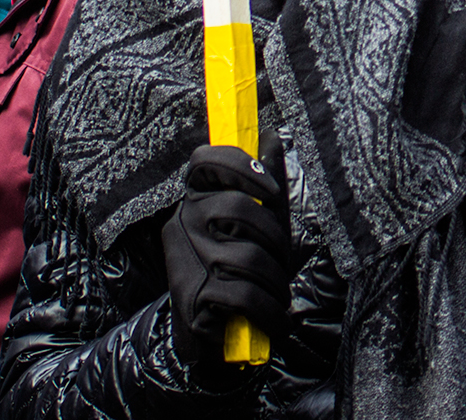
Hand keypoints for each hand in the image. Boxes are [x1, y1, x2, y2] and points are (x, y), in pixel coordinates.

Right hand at [161, 129, 289, 349]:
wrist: (209, 331)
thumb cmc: (238, 268)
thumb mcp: (256, 223)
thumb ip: (263, 183)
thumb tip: (274, 135)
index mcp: (196, 198)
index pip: (204, 160)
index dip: (240, 165)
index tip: (270, 189)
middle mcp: (182, 222)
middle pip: (238, 209)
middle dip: (275, 238)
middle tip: (283, 260)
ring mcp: (184, 260)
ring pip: (247, 257)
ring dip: (276, 281)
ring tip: (279, 295)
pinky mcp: (191, 296)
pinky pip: (243, 295)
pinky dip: (269, 311)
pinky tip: (276, 318)